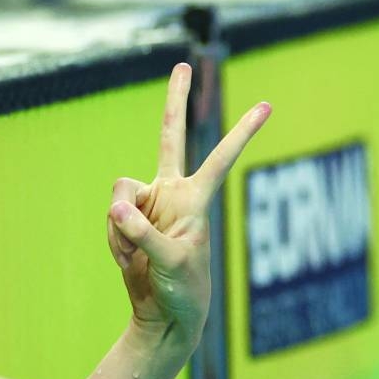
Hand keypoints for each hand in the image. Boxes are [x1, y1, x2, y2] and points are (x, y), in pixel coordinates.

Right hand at [107, 63, 270, 346]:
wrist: (164, 313)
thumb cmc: (183, 289)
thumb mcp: (170, 263)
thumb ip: (143, 233)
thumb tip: (117, 207)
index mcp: (197, 199)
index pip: (221, 158)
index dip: (243, 132)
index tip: (268, 106)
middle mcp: (172, 192)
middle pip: (169, 137)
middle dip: (175, 100)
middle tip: (183, 65)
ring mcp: (148, 203)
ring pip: (119, 195)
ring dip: (122, 228)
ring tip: (140, 256)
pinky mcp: (126, 218)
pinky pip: (110, 217)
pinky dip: (115, 241)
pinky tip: (130, 258)